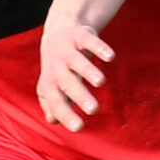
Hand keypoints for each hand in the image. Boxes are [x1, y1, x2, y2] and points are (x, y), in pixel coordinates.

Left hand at [36, 16, 115, 131]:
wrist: (58, 32)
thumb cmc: (58, 68)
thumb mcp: (53, 86)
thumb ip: (53, 104)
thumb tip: (52, 119)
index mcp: (49, 83)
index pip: (55, 101)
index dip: (65, 114)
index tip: (79, 128)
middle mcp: (56, 66)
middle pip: (66, 82)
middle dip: (79, 95)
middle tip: (93, 110)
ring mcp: (67, 50)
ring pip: (77, 61)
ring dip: (87, 70)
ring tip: (100, 82)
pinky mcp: (79, 34)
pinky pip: (89, 40)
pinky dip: (99, 47)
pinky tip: (110, 57)